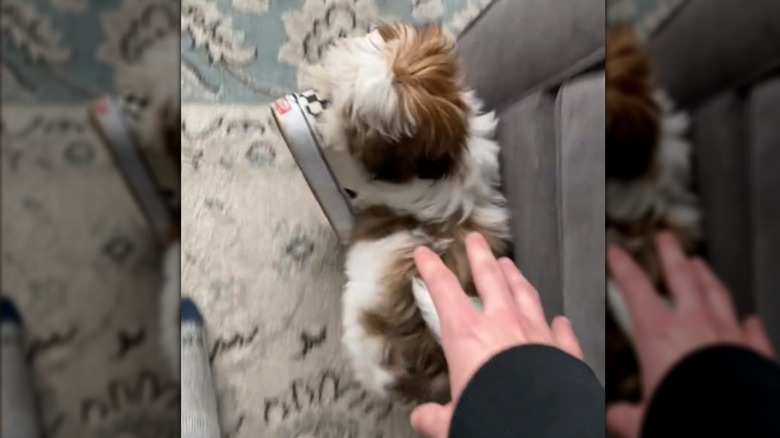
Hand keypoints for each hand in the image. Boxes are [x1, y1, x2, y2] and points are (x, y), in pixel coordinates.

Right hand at [410, 232, 584, 437]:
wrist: (542, 426)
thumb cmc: (495, 416)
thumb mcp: (453, 420)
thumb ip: (436, 416)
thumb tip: (423, 419)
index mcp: (468, 336)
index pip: (444, 291)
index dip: (432, 268)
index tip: (425, 254)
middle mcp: (503, 325)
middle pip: (490, 278)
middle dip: (480, 255)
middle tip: (475, 240)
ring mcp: (536, 334)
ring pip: (525, 294)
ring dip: (516, 277)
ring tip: (510, 265)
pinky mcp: (563, 352)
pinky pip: (562, 332)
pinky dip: (559, 324)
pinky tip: (560, 320)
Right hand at [606, 232, 775, 437]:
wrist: (736, 427)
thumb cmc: (687, 414)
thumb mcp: (643, 419)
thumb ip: (625, 414)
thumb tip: (614, 417)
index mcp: (658, 333)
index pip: (634, 287)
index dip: (622, 266)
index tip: (617, 253)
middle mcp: (694, 325)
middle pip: (681, 276)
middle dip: (671, 254)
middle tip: (666, 239)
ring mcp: (728, 334)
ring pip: (717, 293)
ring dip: (707, 276)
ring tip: (701, 265)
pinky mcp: (756, 353)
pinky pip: (753, 331)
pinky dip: (750, 324)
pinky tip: (752, 320)